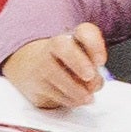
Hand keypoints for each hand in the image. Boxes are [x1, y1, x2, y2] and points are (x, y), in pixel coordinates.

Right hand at [0, 24, 115, 112]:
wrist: (29, 66)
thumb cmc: (64, 63)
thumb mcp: (83, 58)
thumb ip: (94, 68)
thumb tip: (95, 83)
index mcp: (73, 37)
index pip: (85, 32)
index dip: (95, 45)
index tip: (101, 61)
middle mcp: (54, 46)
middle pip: (63, 47)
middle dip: (78, 63)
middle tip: (90, 77)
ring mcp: (40, 65)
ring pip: (56, 76)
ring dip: (76, 90)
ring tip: (88, 97)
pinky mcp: (34, 85)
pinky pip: (52, 94)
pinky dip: (67, 100)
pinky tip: (74, 99)